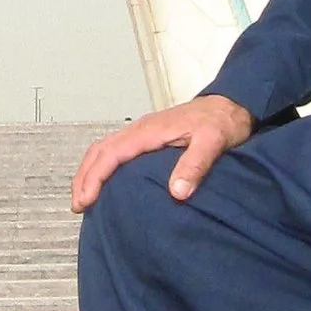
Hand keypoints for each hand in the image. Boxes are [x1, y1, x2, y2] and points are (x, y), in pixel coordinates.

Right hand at [72, 93, 253, 212]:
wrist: (232, 104)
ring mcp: (143, 133)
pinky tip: (106, 183)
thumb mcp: (214, 141)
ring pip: (105, 150)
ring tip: (85, 198)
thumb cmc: (223, 122)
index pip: (111, 154)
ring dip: (91, 172)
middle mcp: (141, 130)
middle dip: (84, 177)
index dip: (94, 177)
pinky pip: (117, 151)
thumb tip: (176, 192)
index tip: (86, 200)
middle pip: (100, 151)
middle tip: (78, 206)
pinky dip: (103, 167)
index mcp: (150, 131)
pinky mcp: (149, 138)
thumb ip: (195, 164)